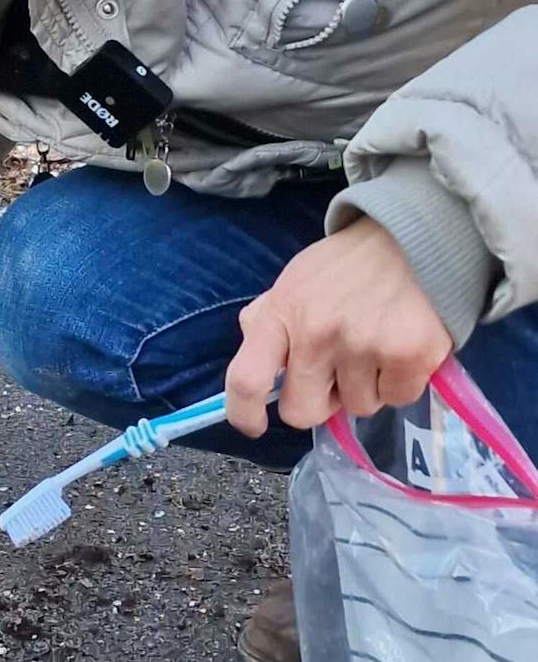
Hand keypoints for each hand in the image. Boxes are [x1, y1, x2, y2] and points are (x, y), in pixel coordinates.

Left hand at [225, 217, 453, 438]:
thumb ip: (268, 320)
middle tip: (338, 374)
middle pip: (302, 411)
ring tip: (376, 347)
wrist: (416, 236)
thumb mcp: (295, 281)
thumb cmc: (348, 265)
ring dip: (366, 388)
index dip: (244, 413)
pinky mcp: (410, 356)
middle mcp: (318, 334)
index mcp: (282, 313)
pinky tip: (402, 348)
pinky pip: (397, 398)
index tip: (256, 425)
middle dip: (320, 402)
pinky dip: (401, 382)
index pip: (246, 380)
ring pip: (357, 408)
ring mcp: (364, 347)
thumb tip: (253, 362)